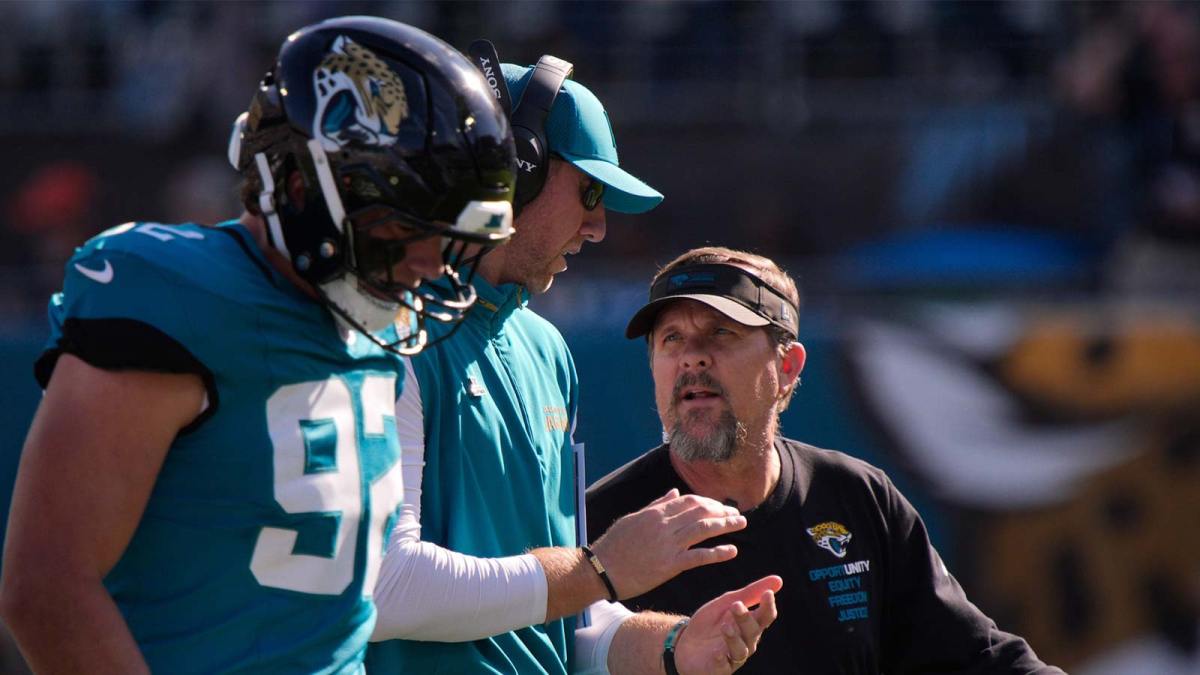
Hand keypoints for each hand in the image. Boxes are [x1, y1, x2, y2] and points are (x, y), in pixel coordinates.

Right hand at [590, 489, 745, 598]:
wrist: (601, 569)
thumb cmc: (614, 545)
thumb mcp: (634, 519)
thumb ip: (657, 505)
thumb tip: (674, 491)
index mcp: (656, 513)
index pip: (689, 501)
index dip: (709, 502)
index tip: (720, 506)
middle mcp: (664, 525)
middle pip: (701, 511)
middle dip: (722, 511)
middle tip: (737, 513)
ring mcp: (668, 544)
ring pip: (704, 529)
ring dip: (726, 525)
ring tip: (741, 523)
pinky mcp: (670, 565)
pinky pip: (699, 556)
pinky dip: (718, 552)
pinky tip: (732, 550)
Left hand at [675, 575, 780, 673]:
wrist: (684, 642)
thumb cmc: (710, 623)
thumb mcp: (727, 603)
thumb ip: (751, 592)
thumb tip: (778, 579)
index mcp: (750, 625)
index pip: (765, 617)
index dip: (768, 606)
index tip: (767, 593)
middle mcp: (746, 642)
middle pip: (753, 632)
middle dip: (745, 619)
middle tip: (735, 605)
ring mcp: (733, 657)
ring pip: (741, 650)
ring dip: (734, 638)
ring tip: (726, 627)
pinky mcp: (718, 669)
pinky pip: (723, 666)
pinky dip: (721, 659)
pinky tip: (717, 653)